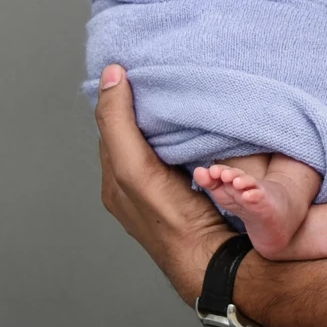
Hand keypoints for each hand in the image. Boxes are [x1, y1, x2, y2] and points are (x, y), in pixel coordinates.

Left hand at [94, 65, 233, 304]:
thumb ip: (119, 124)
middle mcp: (134, 187)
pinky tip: (203, 127)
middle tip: (164, 75)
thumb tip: (112, 74)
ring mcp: (164, 191)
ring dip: (170, 121)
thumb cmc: (171, 218)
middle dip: (145, 106)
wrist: (215, 259)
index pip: (112, 127)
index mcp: (115, 182)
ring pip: (161, 143)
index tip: (135, 66)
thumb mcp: (134, 167)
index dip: (121, 96)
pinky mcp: (193, 192)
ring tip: (186, 94)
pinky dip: (188, 136)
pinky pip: (184, 154)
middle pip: (136, 134)